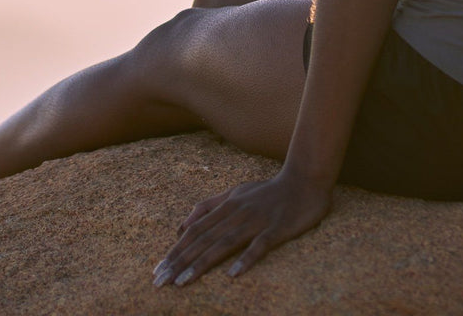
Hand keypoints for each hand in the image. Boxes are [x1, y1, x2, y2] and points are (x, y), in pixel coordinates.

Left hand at [153, 170, 332, 287]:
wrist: (305, 179)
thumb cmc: (269, 190)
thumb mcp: (236, 192)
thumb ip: (209, 206)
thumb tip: (182, 224)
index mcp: (226, 204)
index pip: (195, 230)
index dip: (175, 250)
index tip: (158, 270)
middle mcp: (237, 212)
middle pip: (203, 238)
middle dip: (180, 261)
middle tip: (160, 281)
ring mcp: (256, 220)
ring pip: (224, 243)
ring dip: (202, 263)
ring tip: (183, 282)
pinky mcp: (276, 229)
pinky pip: (259, 246)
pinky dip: (245, 259)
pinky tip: (233, 276)